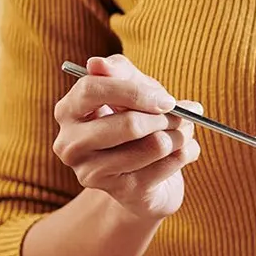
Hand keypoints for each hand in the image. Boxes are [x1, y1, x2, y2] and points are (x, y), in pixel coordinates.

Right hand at [52, 54, 200, 221]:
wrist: (145, 178)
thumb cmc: (137, 123)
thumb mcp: (131, 91)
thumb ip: (120, 73)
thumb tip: (97, 63)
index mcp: (68, 111)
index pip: (92, 89)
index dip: (135, 91)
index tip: (166, 98)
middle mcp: (70, 144)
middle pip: (129, 124)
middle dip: (167, 117)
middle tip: (183, 116)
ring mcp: (91, 172)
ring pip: (155, 145)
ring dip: (181, 135)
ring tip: (184, 132)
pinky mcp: (121, 192)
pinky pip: (170, 164)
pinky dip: (187, 152)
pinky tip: (183, 151)